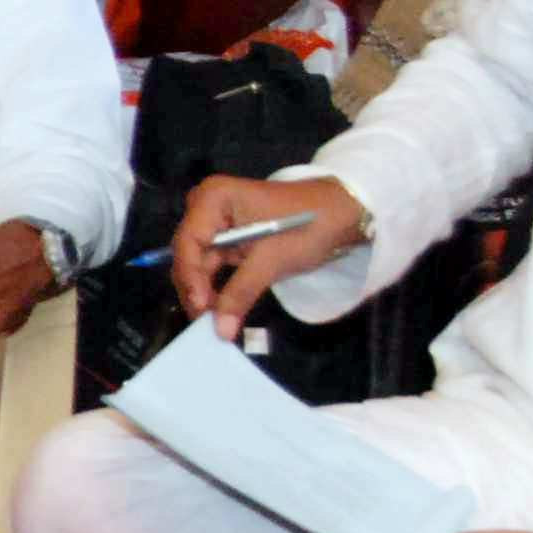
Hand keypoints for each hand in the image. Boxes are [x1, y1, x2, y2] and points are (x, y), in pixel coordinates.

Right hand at [175, 173, 370, 341]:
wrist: (344, 212)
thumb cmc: (307, 227)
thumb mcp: (271, 261)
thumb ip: (239, 295)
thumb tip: (220, 333)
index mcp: (213, 200)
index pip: (188, 244)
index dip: (190, 279)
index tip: (200, 310)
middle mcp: (207, 207)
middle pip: (189, 253)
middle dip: (196, 287)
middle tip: (204, 321)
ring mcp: (218, 222)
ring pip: (199, 263)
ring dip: (205, 290)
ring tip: (212, 320)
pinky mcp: (230, 236)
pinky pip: (214, 264)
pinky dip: (217, 286)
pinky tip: (219, 307)